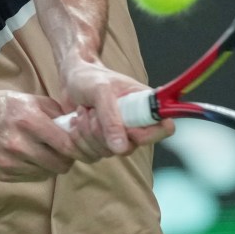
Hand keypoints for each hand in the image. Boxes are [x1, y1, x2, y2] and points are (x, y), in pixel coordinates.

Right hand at [0, 90, 93, 181]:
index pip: (65, 145)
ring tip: (44, 151)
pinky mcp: (3, 174)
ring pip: (47, 173)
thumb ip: (57, 114)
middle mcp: (18, 143)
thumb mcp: (32, 100)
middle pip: (59, 164)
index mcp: (29, 120)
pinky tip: (30, 156)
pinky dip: (37, 170)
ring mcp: (9, 162)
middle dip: (66, 159)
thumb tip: (79, 128)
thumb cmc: (6, 106)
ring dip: (51, 165)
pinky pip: (32, 178)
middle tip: (64, 151)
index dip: (77, 147)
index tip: (79, 145)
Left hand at [59, 59, 174, 154]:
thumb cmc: (90, 78)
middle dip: (102, 131)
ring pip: (105, 153)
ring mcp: (116, 138)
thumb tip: (121, 148)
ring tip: (82, 112)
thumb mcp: (100, 91)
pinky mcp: (98, 145)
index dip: (146, 135)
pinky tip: (75, 122)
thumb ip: (111, 118)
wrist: (70, 81)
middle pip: (127, 148)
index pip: (164, 129)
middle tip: (92, 110)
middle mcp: (134, 124)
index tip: (126, 126)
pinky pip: (89, 156)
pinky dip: (76, 140)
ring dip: (86, 132)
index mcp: (144, 105)